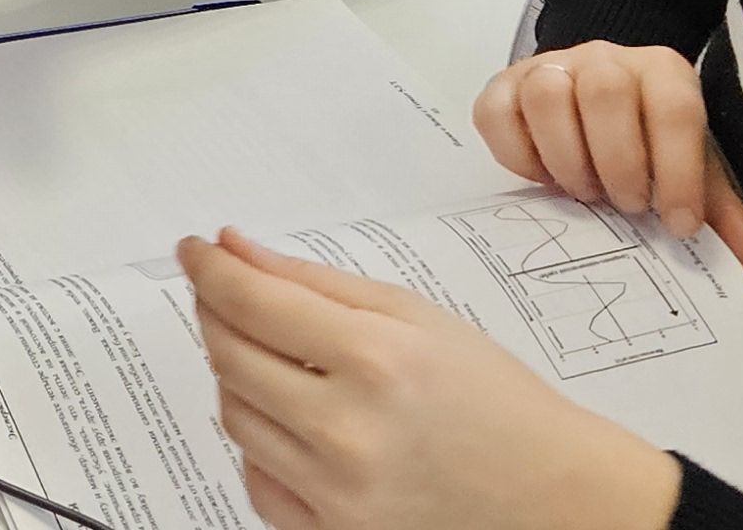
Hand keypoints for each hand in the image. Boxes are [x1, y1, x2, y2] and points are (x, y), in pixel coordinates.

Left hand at [180, 230, 678, 529]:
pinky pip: (256, 478)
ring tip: (268, 352)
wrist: (548, 492)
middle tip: (223, 289)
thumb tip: (233, 249)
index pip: (250, 301)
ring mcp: (335, 490)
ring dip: (235, 374)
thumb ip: (315, 282)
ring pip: (235, 416)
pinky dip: (257, 441)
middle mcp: (346, 429)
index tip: (194, 250)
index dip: (209, 268)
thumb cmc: (493, 399)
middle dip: (215, 311)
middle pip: (229, 356)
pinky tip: (288, 416)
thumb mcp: (415, 316)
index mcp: (375, 359)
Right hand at [471, 43, 742, 280]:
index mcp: (662, 71)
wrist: (596, 100)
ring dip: (567, 158)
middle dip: (617, 162)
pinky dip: (518, 155)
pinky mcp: (503, 87)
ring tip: (585, 193)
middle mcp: (604, 58)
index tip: (679, 224)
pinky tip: (543, 178)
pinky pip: (497, 113)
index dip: (679, 171)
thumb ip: (724, 215)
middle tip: (625, 204)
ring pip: (547, 95)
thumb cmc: (650, 144)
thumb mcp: (692, 171)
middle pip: (605, 92)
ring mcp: (548, 67)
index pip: (674, 109)